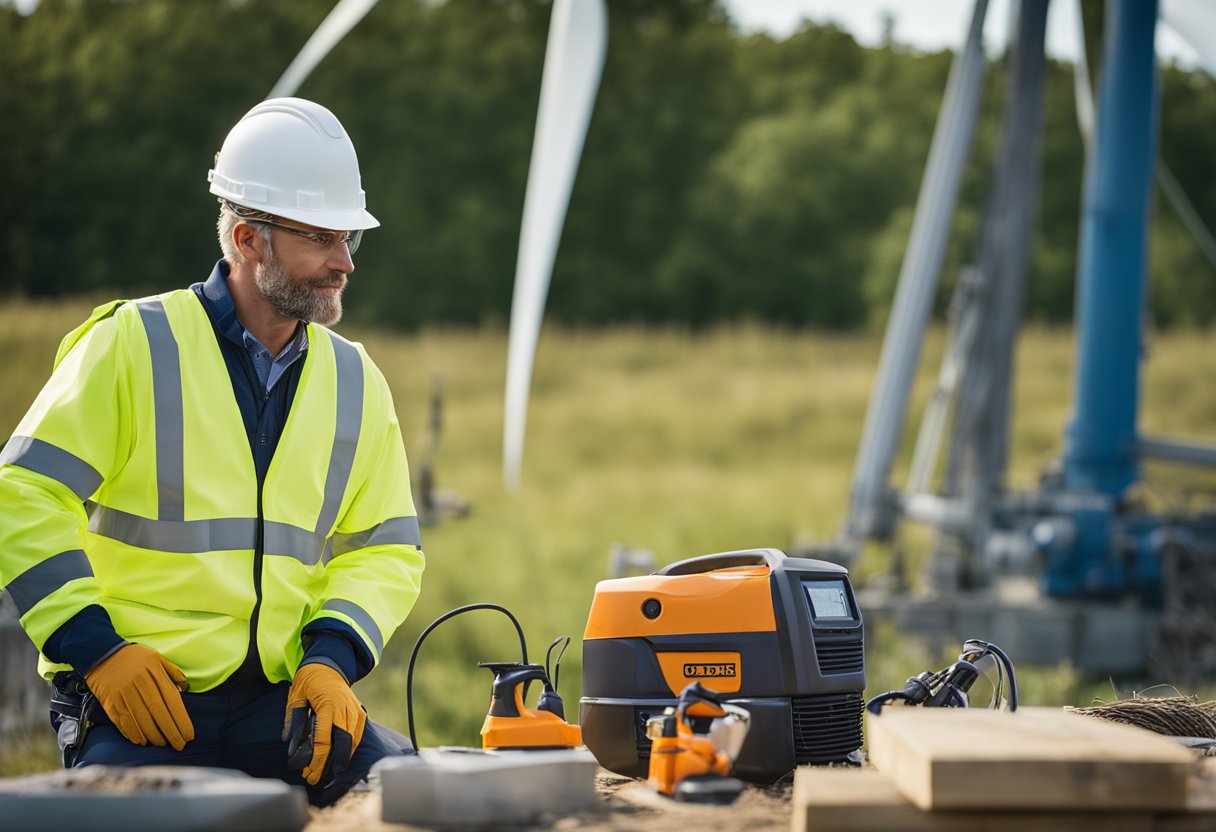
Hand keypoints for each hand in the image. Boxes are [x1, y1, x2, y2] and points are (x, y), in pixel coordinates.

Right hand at [84, 643, 193, 750]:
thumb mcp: (156, 658)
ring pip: (142, 722)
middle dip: (171, 733)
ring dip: (154, 737)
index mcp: (154, 674)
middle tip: (180, 745)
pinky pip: (124, 723)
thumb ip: (172, 672)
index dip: (181, 721)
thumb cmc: (133, 657)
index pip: (172, 702)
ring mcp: (124, 695)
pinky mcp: (111, 703)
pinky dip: (134, 734)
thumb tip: (186, 688)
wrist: (101, 654)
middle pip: (159, 715)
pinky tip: (143, 741)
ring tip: (163, 744)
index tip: (188, 735)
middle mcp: (140, 685)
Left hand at [282, 663, 365, 785]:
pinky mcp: (360, 713)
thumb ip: (294, 719)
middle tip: (316, 778)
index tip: (307, 773)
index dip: (316, 760)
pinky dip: (349, 750)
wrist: (330, 664)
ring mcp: (355, 711)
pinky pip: (357, 736)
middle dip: (329, 765)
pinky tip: (339, 760)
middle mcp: (345, 710)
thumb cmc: (310, 679)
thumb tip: (290, 744)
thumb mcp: (296, 695)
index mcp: (328, 705)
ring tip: (325, 773)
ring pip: (351, 743)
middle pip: (342, 745)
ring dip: (340, 760)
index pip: (323, 740)